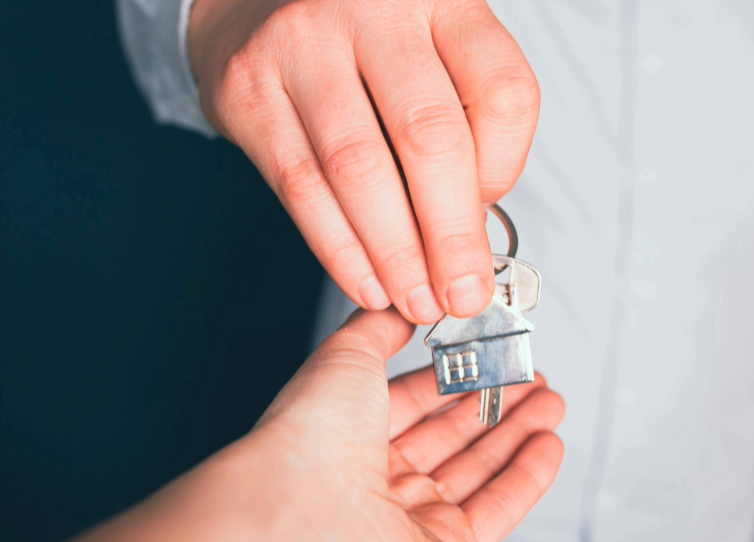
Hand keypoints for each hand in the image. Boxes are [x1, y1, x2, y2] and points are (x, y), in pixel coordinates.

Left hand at [0, 309, 563, 541]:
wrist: (277, 536)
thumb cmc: (292, 448)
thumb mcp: (332, 362)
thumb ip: (364, 330)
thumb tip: (386, 291)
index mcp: (336, 439)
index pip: (402, 401)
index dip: (443, 371)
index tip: (482, 339)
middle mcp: (368, 485)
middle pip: (441, 439)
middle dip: (484, 402)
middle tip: (530, 366)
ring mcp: (405, 527)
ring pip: (472, 475)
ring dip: (514, 434)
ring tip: (550, 394)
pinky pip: (494, 512)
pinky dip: (525, 474)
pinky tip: (549, 435)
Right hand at [187, 0, 539, 323]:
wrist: (252, 2)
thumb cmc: (361, 40)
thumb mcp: (433, 54)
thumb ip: (463, 126)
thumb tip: (470, 234)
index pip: (501, 92)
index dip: (505, 171)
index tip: (490, 222)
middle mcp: (374, 10)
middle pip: (428, 136)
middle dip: (450, 235)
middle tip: (462, 293)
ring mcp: (303, 45)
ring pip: (359, 168)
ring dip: (394, 253)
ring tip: (415, 299)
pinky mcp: (249, 88)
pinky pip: (300, 185)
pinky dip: (338, 247)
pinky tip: (365, 280)